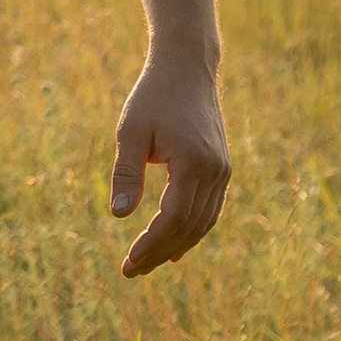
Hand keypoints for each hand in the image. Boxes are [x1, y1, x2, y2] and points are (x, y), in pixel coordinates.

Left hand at [107, 46, 230, 276]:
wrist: (186, 68)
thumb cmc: (153, 97)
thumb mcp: (131, 132)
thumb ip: (126, 174)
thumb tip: (118, 215)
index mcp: (193, 164)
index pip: (173, 219)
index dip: (151, 245)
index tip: (128, 263)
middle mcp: (215, 172)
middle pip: (189, 227)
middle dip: (159, 252)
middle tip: (131, 271)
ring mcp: (222, 171)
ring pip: (203, 222)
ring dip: (176, 246)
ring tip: (147, 263)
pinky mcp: (221, 168)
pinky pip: (209, 209)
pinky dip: (192, 230)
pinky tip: (174, 245)